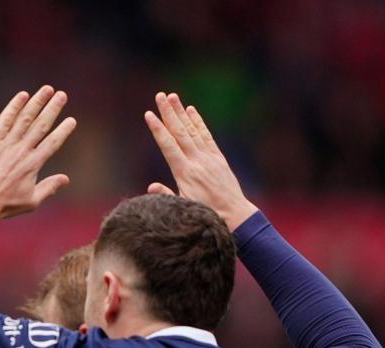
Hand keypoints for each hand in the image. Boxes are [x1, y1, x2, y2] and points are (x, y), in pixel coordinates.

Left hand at [0, 85, 76, 219]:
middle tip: (62, 95)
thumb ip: (49, 188)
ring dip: (37, 102)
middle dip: (53, 109)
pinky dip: (14, 107)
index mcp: (34, 164)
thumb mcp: (31, 201)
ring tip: (47, 90)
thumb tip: (66, 179)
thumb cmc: (4, 204)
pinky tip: (23, 95)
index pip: (53, 143)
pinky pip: (5, 120)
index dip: (63, 130)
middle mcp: (23, 150)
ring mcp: (7, 144)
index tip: (72, 120)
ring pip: (25, 119)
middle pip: (41, 125)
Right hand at [144, 92, 256, 230]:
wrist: (235, 215)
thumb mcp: (183, 208)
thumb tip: (150, 186)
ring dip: (181, 112)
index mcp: (185, 173)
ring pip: (192, 130)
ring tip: (173, 97)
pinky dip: (198, 122)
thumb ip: (166, 195)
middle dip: (169, 113)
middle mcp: (197, 161)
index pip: (168, 146)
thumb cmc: (206, 214)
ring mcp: (209, 158)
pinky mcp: (217, 157)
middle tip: (160, 96)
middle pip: (180, 132)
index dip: (158, 129)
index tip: (149, 114)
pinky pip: (206, 136)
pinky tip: (191, 110)